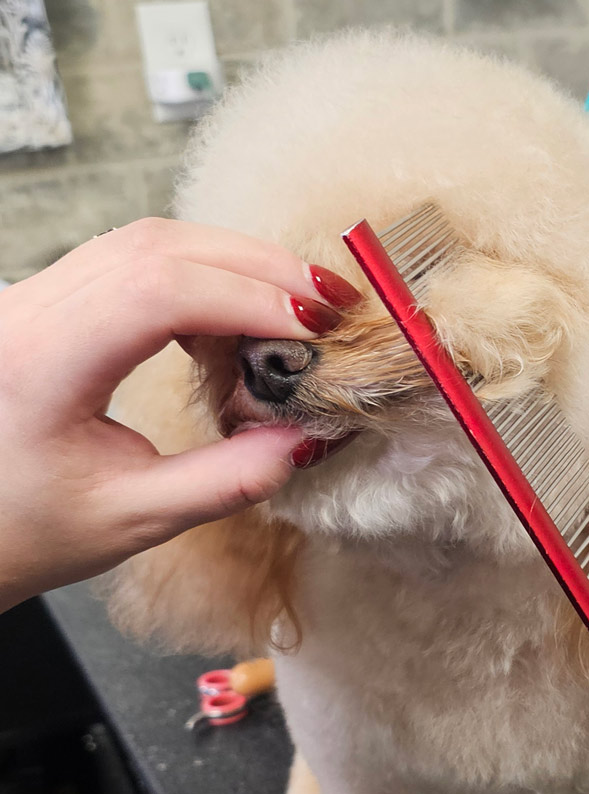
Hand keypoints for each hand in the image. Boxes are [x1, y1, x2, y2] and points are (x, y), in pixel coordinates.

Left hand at [0, 218, 358, 610]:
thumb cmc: (23, 529)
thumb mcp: (132, 521)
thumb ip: (226, 482)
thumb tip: (304, 438)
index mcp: (41, 364)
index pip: (156, 290)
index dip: (247, 297)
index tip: (313, 331)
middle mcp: (28, 312)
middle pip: (159, 245)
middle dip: (258, 267)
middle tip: (329, 307)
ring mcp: (34, 296)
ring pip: (150, 239)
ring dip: (235, 263)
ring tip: (296, 309)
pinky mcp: (50, 298)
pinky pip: (136, 257)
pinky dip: (203, 273)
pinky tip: (238, 310)